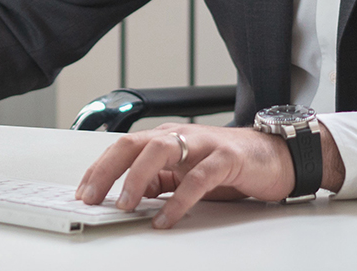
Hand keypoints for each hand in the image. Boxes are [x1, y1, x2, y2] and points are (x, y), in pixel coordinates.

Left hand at [75, 121, 343, 228]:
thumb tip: (128, 197)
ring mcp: (203, 145)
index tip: (83, 192)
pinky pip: (197, 178)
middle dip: (108, 170)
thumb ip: (160, 181)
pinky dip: (179, 200)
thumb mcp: (186, 174)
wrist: (274, 156)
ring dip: (138, 177)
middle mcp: (181, 137)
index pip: (124, 147)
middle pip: (134, 144)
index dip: (100, 168)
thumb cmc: (228, 164)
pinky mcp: (226, 158)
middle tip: (91, 197)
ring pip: (161, 151)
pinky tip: (166, 218)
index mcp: (167, 139)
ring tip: (125, 203)